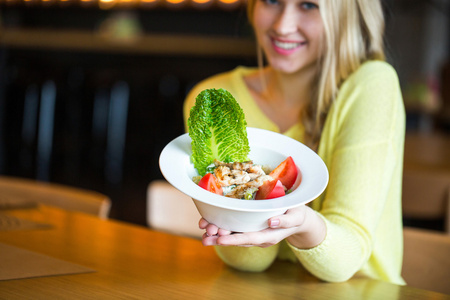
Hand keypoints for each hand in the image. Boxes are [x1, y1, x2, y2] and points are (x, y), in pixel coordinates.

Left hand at [199, 205, 324, 248]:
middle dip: (221, 238)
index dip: (235, 239)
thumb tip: (271, 222)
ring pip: (234, 236)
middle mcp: (260, 237)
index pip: (250, 238)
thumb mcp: (296, 215)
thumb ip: (285, 221)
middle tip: (206, 236)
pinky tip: (210, 226)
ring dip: (218, 236)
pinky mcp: (251, 228)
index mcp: (270, 235)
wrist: (298, 218)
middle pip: (238, 240)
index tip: (220, 239)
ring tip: (203, 235)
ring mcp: (254, 233)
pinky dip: (222, 230)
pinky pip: (235, 231)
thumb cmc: (297, 214)